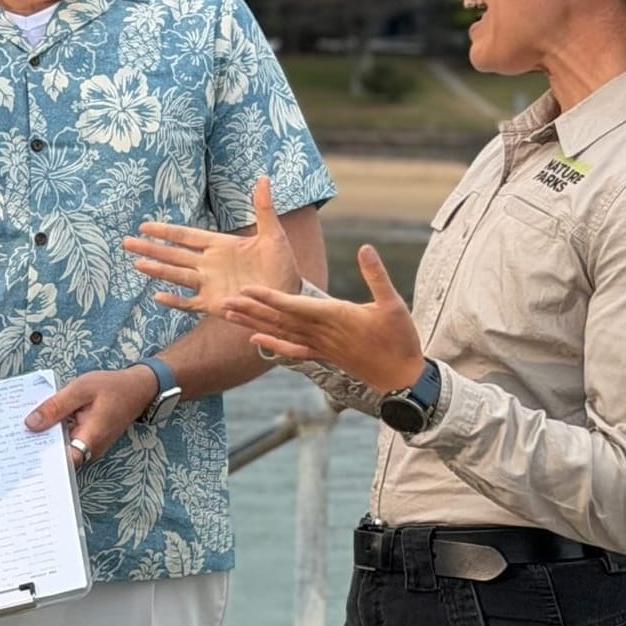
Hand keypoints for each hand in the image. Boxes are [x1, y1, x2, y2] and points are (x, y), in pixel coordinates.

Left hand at [24, 364, 158, 466]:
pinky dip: (53, 432)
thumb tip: (30, 423)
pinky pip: (66, 440)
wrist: (137, 389)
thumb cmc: (112, 387)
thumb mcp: (80, 389)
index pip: (62, 462)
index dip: (41, 460)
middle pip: (58, 456)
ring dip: (44, 438)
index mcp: (90, 439)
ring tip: (19, 430)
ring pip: (61, 448)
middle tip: (12, 438)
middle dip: (37, 447)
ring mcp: (89, 447)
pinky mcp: (87, 441)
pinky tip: (39, 421)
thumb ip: (55, 407)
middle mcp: (90, 449)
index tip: (20, 453)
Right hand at [124, 176, 300, 315]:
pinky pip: (190, 303)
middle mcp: (209, 265)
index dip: (165, 231)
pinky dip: (175, 302)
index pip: (186, 236)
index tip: (144, 226)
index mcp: (220, 246)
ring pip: (176, 276)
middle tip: (126, 243)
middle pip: (173, 254)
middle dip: (150, 248)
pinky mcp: (213, 304)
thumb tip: (263, 178)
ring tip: (137, 264)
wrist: (288, 295)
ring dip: (157, 270)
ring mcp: (209, 285)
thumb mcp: (273, 235)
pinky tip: (158, 297)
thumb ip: (264, 208)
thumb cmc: (282, 265)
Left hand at [219, 244, 424, 392]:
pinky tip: (254, 340)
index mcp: (335, 316)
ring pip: (280, 333)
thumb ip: (377, 275)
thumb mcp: (393, 303)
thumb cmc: (399, 339)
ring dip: (254, 323)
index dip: (271, 297)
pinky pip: (291, 350)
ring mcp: (320, 346)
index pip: (295, 305)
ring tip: (229, 314)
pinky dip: (271, 344)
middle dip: (251, 309)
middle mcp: (321, 333)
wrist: (401, 378)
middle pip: (279, 319)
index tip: (248, 288)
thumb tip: (365, 247)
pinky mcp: (323, 355)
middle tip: (224, 299)